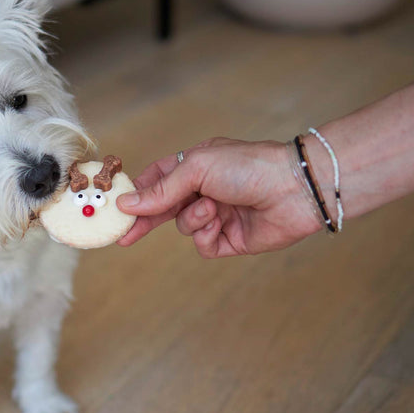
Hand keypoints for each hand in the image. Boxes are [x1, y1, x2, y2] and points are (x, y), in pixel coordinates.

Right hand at [116, 138, 321, 256]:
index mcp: (195, 167)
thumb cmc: (248, 167)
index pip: (157, 181)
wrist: (295, 189)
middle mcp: (205, 191)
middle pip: (164, 209)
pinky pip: (203, 245)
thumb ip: (161, 190)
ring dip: (193, 220)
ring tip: (212, 210)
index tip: (118, 207)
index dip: (138, 194)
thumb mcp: (197, 169)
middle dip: (147, 221)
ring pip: (184, 228)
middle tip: (125, 237)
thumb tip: (127, 203)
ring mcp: (217, 216)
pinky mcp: (229, 239)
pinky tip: (220, 224)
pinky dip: (207, 236)